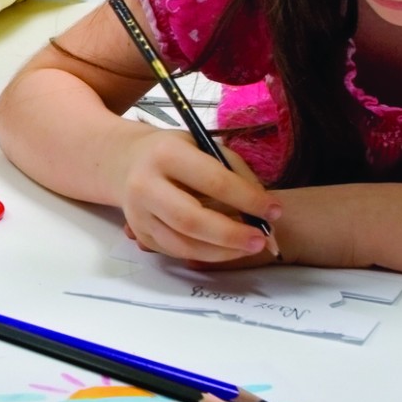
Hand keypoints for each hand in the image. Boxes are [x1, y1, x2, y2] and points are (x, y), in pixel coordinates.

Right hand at [118, 124, 281, 263]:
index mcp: (166, 154)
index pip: (213, 181)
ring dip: (221, 252)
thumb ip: (236, 174)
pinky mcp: (140, 234)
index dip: (248, 199)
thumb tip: (266, 211)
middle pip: (191, 220)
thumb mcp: (205, 146)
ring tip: (247, 248)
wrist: (126, 162)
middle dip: (231, 234)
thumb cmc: (177, 152)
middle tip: (261, 241)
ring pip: (182, 244)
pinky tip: (225, 249)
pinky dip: (205, 255)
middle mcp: (145, 185)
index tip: (275, 210)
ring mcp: (138, 213)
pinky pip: (176, 252)